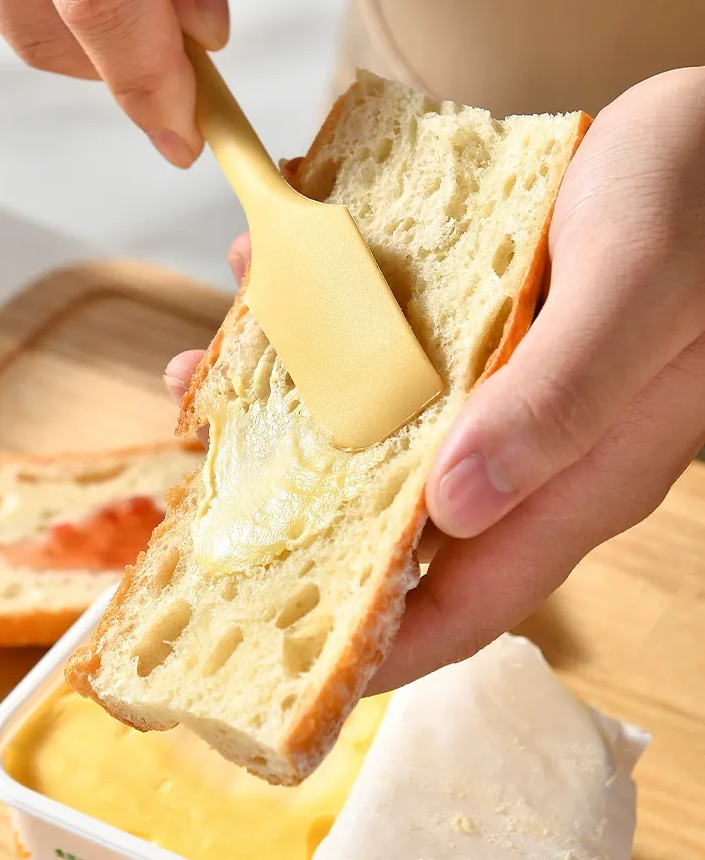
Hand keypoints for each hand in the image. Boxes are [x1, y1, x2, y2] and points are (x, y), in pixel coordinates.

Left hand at [164, 67, 704, 690]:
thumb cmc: (696, 196)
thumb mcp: (635, 288)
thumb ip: (559, 400)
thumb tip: (454, 508)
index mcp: (572, 473)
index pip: (467, 601)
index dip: (379, 646)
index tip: (283, 662)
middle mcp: (524, 448)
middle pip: (394, 514)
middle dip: (295, 508)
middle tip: (204, 473)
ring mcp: (496, 389)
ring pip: (375, 424)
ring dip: (288, 398)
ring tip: (210, 360)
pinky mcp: (479, 330)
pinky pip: (384, 344)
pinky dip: (322, 318)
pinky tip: (275, 271)